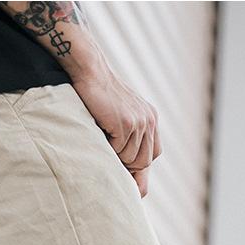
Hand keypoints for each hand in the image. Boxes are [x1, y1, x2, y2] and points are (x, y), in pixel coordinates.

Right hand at [71, 62, 161, 195]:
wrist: (91, 73)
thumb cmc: (100, 96)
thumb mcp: (123, 114)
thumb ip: (132, 134)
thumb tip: (132, 170)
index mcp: (151, 118)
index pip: (153, 154)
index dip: (139, 166)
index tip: (125, 171)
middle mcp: (149, 120)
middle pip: (144, 161)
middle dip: (128, 165)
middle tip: (111, 156)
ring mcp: (139, 122)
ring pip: (131, 158)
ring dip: (115, 155)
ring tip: (105, 139)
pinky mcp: (126, 123)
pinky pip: (118, 150)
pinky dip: (107, 147)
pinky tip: (101, 132)